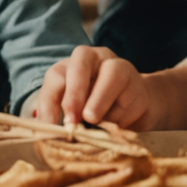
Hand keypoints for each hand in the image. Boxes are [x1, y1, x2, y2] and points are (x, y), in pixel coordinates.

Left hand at [35, 45, 156, 128]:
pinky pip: (128, 103)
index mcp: (77, 61)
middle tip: (72, 120)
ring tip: (94, 121)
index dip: (51, 100)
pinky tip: (115, 125)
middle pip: (82, 61)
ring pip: (112, 78)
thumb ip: (55, 112)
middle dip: (75, 92)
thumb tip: (46, 129)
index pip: (57, 74)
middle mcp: (100, 57)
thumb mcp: (70, 105)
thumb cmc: (93, 104)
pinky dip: (118, 119)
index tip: (51, 125)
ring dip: (99, 104)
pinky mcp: (140, 89)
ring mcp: (123, 68)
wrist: (132, 106)